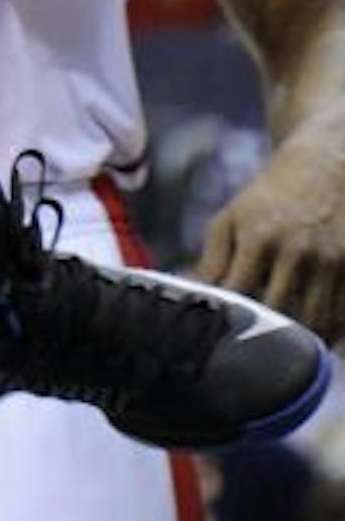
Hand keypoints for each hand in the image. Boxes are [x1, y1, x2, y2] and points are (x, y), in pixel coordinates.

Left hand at [193, 129, 344, 339]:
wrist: (320, 169)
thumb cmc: (266, 201)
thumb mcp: (232, 219)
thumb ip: (211, 260)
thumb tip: (191, 296)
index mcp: (259, 236)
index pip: (239, 293)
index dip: (229, 316)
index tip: (219, 334)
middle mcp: (297, 251)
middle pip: (279, 314)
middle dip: (265, 335)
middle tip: (252, 351)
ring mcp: (329, 261)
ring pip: (316, 323)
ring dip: (300, 343)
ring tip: (283, 351)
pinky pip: (342, 318)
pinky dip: (329, 334)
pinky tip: (312, 339)